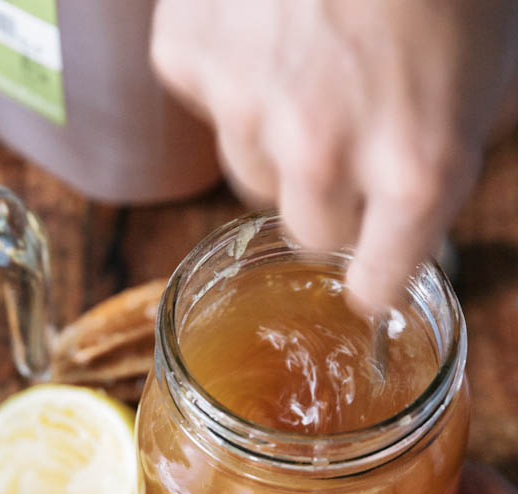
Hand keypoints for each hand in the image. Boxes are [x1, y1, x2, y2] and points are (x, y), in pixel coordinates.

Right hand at [151, 0, 517, 311]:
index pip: (377, 285)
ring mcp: (246, 105)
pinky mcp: (186, 56)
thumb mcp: (487, 78)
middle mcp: (325, 152)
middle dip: (331, 200)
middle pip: (309, 235)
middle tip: (347, 138)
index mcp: (418, 166)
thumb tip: (406, 219)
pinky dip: (232, 75)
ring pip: (252, 171)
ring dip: (278, 138)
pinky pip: (206, 102)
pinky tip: (265, 23)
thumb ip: (440, 165)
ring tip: (310, 61)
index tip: (368, 276)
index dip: (374, 279)